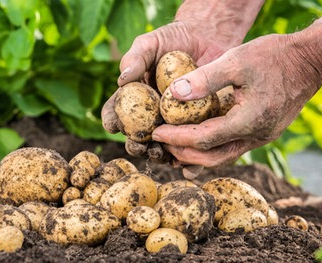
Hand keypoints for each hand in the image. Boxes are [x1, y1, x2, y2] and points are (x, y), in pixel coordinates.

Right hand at [102, 0, 264, 164]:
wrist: (209, 38)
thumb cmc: (173, 39)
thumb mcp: (150, 43)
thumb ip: (135, 59)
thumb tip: (122, 80)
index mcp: (133, 100)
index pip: (115, 113)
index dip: (112, 121)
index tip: (114, 125)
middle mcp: (150, 116)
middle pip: (137, 138)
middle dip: (136, 146)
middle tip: (140, 145)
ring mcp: (174, 125)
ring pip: (163, 148)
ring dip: (160, 156)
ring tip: (163, 154)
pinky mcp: (198, 128)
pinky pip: (192, 149)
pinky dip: (190, 162)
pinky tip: (190, 166)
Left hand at [152, 33, 321, 166]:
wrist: (311, 60)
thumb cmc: (275, 56)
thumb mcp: (237, 60)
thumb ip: (206, 78)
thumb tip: (174, 94)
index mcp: (249, 121)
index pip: (203, 139)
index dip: (176, 137)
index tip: (155, 132)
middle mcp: (256, 136)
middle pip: (211, 157)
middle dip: (182, 152)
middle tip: (160, 141)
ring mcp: (261, 137)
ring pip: (222, 157)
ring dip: (195, 155)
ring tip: (172, 146)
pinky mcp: (262, 133)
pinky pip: (231, 148)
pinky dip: (210, 149)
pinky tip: (194, 144)